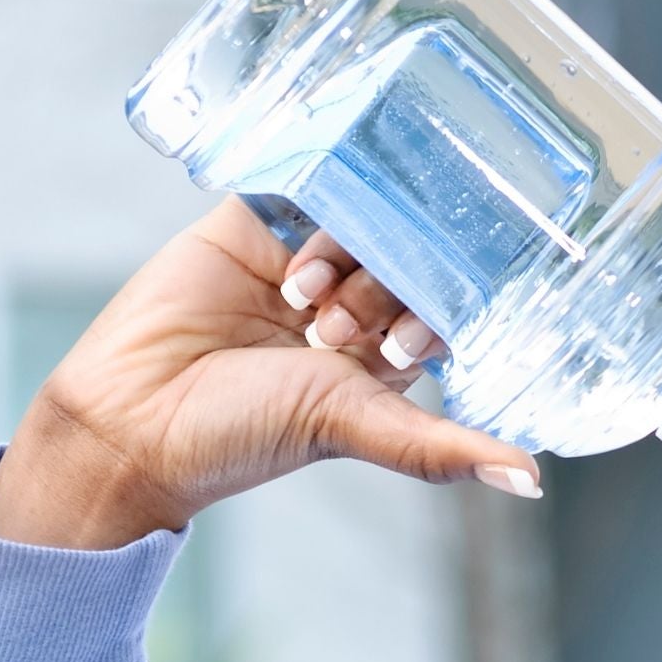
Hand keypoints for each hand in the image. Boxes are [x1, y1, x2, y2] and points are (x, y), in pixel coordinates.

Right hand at [0, 200, 542, 548]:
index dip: (432, 307)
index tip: (398, 343)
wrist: (133, 417)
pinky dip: (306, 195)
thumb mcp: (354, 427)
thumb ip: (439, 448)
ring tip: (298, 306)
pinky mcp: (248, 219)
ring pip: (358, 215)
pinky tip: (292, 242)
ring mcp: (300, 255)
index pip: (443, 299)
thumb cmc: (243, 435)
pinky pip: (298, 179)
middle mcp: (349, 299)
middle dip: (379, 288)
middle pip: (405, 252)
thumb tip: (529, 482)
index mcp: (383, 352)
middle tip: (330, 333)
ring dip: (338, 255)